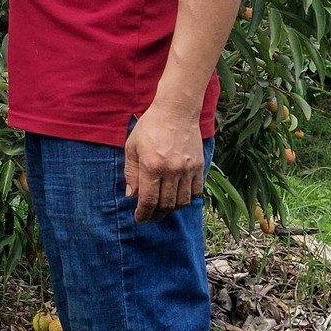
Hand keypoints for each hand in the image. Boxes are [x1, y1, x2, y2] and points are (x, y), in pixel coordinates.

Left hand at [124, 106, 203, 222]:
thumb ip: (130, 173)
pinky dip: (188, 199)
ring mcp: (188, 169)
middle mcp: (171, 170)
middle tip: (149, 216)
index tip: (139, 219)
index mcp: (151, 166)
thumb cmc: (150, 127)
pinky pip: (196, 191)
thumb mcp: (132, 147)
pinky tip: (178, 198)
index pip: (148, 200)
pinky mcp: (200, 166)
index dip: (143, 214)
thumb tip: (131, 196)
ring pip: (182, 201)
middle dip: (156, 215)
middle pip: (166, 204)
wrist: (176, 111)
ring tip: (162, 209)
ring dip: (171, 209)